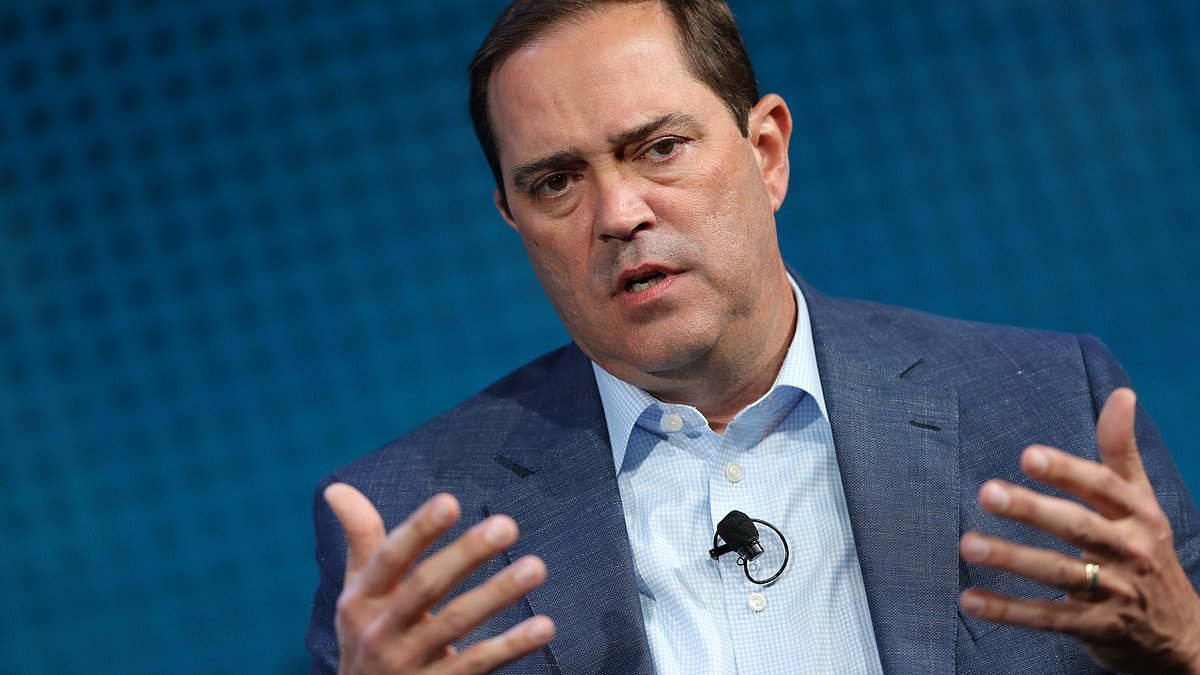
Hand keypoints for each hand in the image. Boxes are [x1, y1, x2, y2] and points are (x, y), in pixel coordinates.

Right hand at [324, 484, 554, 673]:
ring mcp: (409, 663)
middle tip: (507, 525)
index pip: (390, 558)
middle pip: (425, 586)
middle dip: (466, 554)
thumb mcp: (358, 592)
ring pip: (456, 623)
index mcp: (362, 599)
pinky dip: (513, 646)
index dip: (418, 530)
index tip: (450, 501)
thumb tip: (336, 488)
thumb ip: (360, 539)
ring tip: (537, 567)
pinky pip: (478, 665)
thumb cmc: (369, 633)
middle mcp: (381, 631)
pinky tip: (544, 626)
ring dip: (498, 594)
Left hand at [958, 388, 1199, 672]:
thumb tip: (1121, 394)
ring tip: (968, 544)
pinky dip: (1008, 611)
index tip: (1027, 455)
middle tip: (986, 492)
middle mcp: (1128, 551)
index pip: (1102, 487)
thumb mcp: (1143, 501)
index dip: (1066, 471)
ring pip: (1058, 572)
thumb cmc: (1147, 551)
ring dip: (1011, 558)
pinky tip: (970, 600)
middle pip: (1077, 527)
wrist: (1182, 634)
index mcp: (1139, 515)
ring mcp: (1113, 592)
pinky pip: (1047, 617)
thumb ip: (1121, 451)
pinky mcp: (1095, 628)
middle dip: (1031, 509)